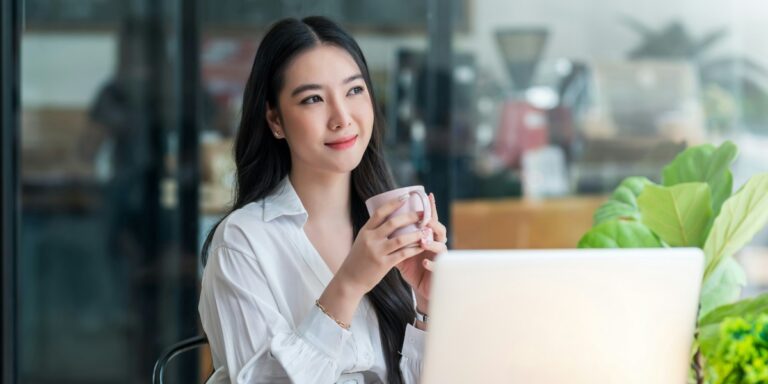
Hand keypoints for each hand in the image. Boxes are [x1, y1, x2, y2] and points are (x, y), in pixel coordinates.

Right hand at [334, 194, 430, 296]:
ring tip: (427, 231)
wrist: (349, 280)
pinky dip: (414, 249)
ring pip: (401, 239)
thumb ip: (374, 232)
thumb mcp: (362, 241)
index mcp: (365, 231)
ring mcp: (377, 252)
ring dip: (416, 234)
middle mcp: (370, 239)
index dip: (393, 203)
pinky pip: (402, 254)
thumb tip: (390, 220)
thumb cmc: (358, 260)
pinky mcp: (383, 264)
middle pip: (393, 223)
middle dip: (411, 217)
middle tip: (423, 214)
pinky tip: (422, 246)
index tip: (406, 196)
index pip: (380, 212)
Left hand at [397, 192, 447, 312]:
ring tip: (423, 241)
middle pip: (439, 229)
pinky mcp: (440, 272)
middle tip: (425, 219)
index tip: (428, 195)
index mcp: (427, 237)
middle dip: (432, 223)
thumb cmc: (411, 268)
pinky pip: (438, 267)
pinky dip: (432, 264)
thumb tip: (379, 223)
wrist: (419, 288)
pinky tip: (424, 262)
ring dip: (432, 243)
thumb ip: (394, 238)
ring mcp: (439, 258)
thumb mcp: (400, 251)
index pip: (430, 220)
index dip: (430, 208)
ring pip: (441, 246)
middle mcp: (435, 245)